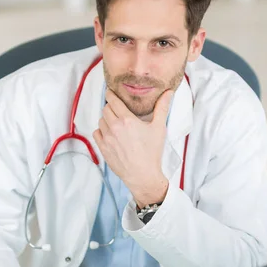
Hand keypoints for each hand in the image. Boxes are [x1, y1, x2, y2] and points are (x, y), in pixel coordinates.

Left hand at [93, 89, 171, 206]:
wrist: (142, 175)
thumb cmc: (152, 152)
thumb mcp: (159, 128)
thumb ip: (162, 108)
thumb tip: (169, 92)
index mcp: (127, 120)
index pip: (113, 100)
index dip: (110, 94)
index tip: (110, 91)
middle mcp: (114, 127)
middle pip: (105, 109)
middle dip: (110, 107)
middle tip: (116, 109)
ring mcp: (107, 138)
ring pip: (101, 121)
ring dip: (106, 119)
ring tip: (115, 123)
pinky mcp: (103, 148)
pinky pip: (97, 133)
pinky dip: (102, 131)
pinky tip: (111, 134)